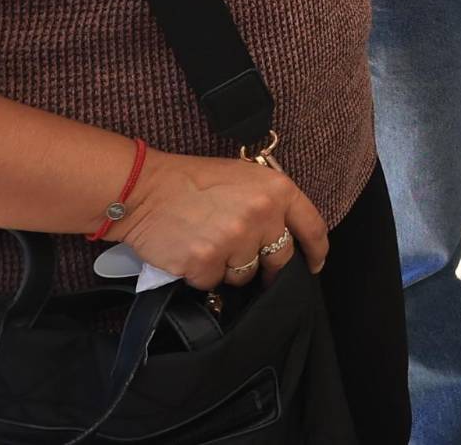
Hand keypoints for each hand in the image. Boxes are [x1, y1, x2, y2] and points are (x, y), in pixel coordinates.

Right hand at [115, 149, 327, 288]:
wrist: (143, 190)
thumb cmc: (193, 181)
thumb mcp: (244, 177)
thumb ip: (271, 203)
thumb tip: (289, 233)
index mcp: (276, 190)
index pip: (313, 227)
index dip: (316, 251)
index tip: (314, 264)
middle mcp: (261, 215)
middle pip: (281, 260)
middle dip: (268, 266)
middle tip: (244, 255)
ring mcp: (234, 241)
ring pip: (246, 274)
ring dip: (230, 267)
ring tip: (208, 242)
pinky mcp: (206, 263)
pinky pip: (214, 283)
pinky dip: (202, 274)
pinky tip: (190, 252)